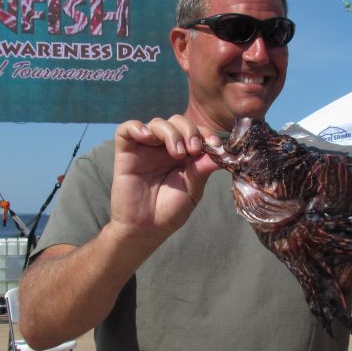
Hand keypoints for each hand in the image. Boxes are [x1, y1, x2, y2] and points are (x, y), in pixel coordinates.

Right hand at [109, 115, 221, 244]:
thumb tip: (225, 151)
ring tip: (177, 153)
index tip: (215, 145)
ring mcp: (145, 148)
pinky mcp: (126, 152)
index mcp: (184, 154)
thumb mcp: (193, 189)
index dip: (206, 133)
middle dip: (190, 130)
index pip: (196, 131)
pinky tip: (147, 136)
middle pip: (178, 121)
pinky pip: (126, 129)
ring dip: (171, 133)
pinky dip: (136, 127)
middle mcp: (164, 147)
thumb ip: (203, 168)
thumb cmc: (170, 210)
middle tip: (194, 150)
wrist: (145, 229)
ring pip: (157, 123)